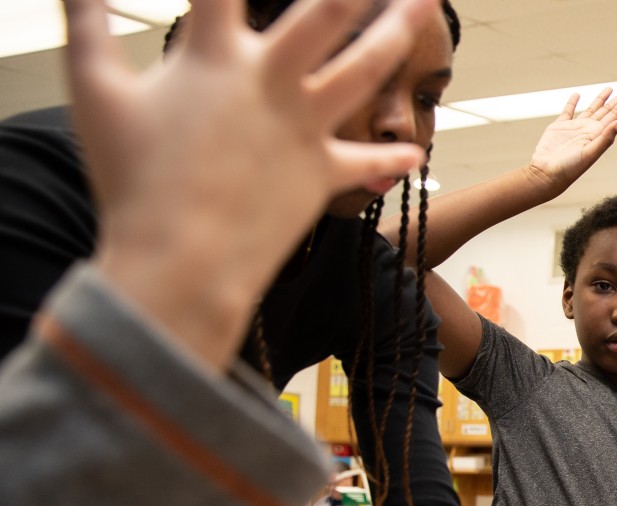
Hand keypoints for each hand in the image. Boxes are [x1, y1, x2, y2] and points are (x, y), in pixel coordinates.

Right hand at [65, 0, 431, 371]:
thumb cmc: (132, 179)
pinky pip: (364, 162)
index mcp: (212, 54)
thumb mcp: (94, 92)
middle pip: (326, 12)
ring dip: (397, 32)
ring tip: (425, 3)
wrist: (182, 262)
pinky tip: (413, 152)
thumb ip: (86, 26)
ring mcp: (303, 126)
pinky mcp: (320, 174)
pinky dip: (389, 158)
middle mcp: (269, 80)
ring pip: (363, 69)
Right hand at [525, 87, 616, 196]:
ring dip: (600, 100)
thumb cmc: (570, 168)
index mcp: (598, 135)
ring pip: (591, 109)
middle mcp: (589, 130)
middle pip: (607, 111)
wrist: (548, 174)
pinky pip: (568, 111)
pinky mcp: (560, 127)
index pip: (616, 115)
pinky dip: (572, 102)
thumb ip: (606, 138)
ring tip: (609, 89)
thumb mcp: (590, 153)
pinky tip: (577, 95)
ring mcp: (575, 128)